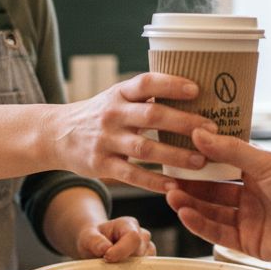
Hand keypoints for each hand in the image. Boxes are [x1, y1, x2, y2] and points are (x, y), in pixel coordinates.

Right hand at [47, 73, 216, 192]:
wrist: (58, 134)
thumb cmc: (100, 114)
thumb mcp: (117, 97)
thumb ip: (145, 98)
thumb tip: (193, 93)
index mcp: (120, 93)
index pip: (146, 83)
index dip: (170, 84)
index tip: (196, 89)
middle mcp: (113, 114)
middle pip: (152, 116)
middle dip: (184, 123)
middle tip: (212, 129)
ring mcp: (106, 140)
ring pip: (145, 149)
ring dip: (175, 156)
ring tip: (201, 161)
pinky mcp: (100, 164)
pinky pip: (131, 175)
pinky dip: (153, 182)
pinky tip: (173, 186)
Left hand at [73, 216, 156, 261]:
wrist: (96, 244)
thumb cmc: (93, 239)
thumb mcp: (87, 236)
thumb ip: (94, 240)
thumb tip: (105, 248)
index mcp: (128, 224)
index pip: (133, 237)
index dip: (121, 250)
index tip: (107, 258)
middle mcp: (141, 235)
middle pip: (140, 252)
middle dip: (124, 262)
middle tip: (108, 264)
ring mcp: (147, 249)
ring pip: (145, 264)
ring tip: (114, 266)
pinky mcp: (147, 262)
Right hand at [165, 130, 270, 266]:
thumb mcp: (268, 164)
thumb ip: (231, 151)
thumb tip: (198, 133)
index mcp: (258, 173)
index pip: (221, 165)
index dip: (199, 161)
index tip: (176, 152)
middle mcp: (252, 196)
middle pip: (213, 191)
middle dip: (190, 185)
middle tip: (166, 177)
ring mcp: (250, 221)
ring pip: (212, 213)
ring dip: (191, 204)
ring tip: (171, 195)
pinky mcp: (250, 244)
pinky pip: (219, 234)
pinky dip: (201, 225)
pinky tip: (186, 214)